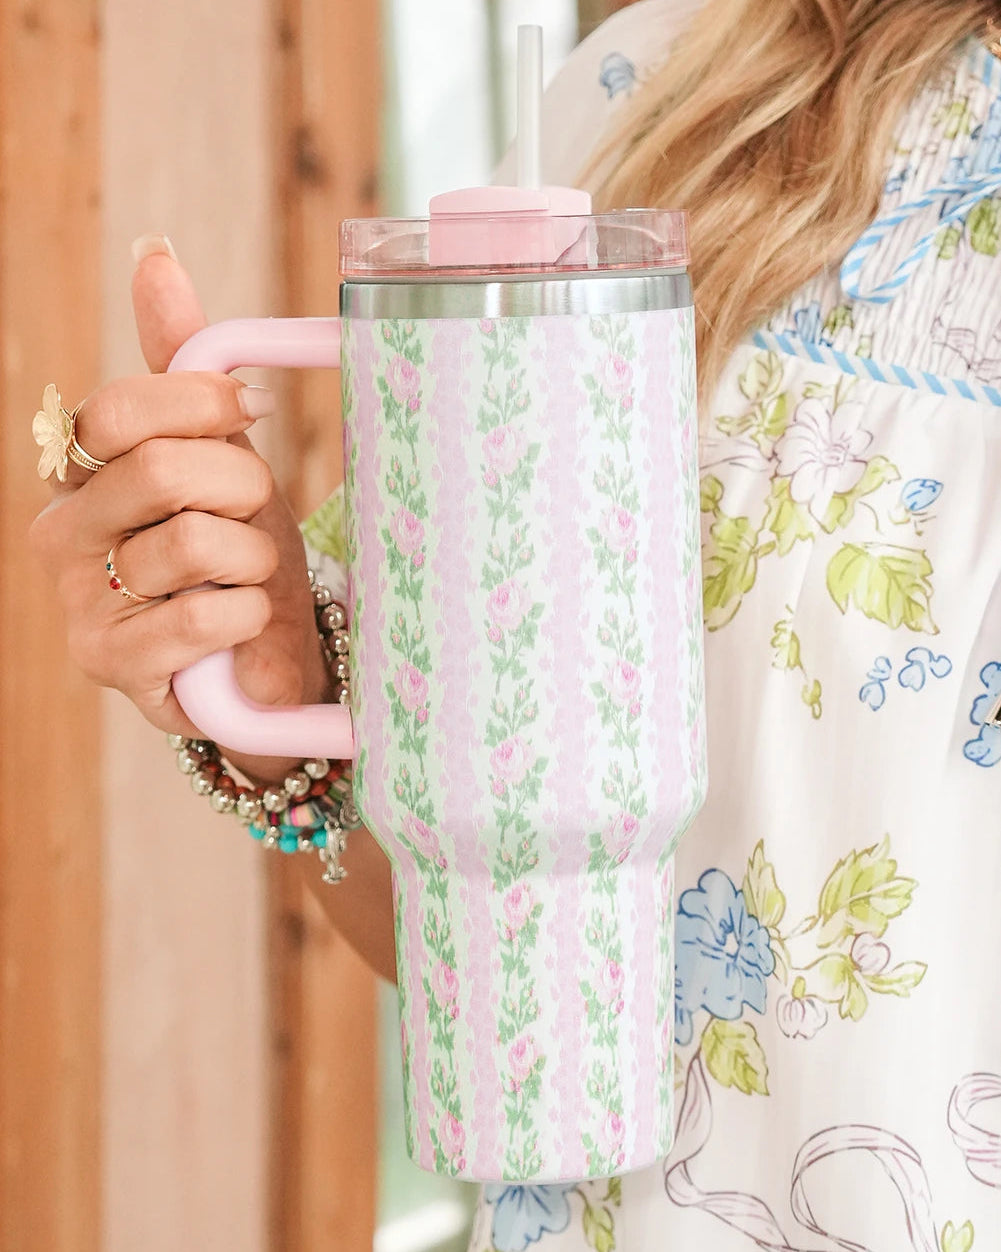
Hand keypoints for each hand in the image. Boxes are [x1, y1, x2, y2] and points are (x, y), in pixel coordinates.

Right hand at [29, 237, 330, 775]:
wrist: (256, 659)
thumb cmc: (237, 551)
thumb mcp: (221, 454)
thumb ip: (183, 365)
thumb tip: (153, 254)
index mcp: (81, 471)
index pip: (121, 411)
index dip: (202, 405)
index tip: (252, 414)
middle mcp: (63, 533)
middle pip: (162, 471)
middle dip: (242, 488)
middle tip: (258, 513)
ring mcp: (80, 604)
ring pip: (192, 544)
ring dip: (253, 560)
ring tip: (250, 578)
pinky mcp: (112, 666)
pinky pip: (200, 619)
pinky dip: (246, 615)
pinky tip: (242, 622)